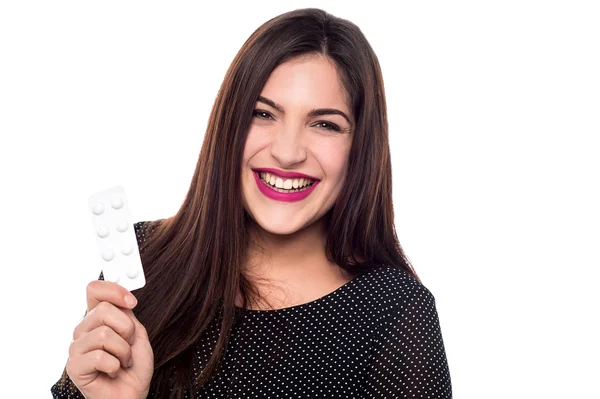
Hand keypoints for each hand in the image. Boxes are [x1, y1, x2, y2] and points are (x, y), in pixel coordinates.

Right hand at [66, 280, 153, 398]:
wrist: (131, 394)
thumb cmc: (133, 366)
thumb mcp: (136, 332)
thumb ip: (126, 312)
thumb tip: (122, 295)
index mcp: (97, 318)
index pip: (95, 290)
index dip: (113, 290)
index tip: (132, 302)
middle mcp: (83, 330)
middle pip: (103, 310)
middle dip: (127, 329)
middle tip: (128, 344)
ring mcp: (76, 348)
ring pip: (104, 334)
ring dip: (123, 351)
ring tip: (122, 360)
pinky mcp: (74, 366)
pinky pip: (100, 356)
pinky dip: (115, 365)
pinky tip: (113, 372)